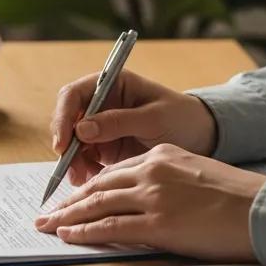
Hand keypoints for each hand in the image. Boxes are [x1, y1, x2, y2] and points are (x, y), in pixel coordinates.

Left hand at [35, 144, 264, 260]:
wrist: (265, 210)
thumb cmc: (238, 199)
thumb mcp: (197, 174)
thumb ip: (167, 180)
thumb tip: (144, 200)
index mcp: (162, 156)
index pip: (114, 172)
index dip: (89, 186)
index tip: (72, 198)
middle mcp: (152, 171)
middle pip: (98, 185)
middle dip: (69, 201)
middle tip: (47, 213)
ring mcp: (153, 197)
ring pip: (97, 204)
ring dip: (67, 216)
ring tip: (48, 226)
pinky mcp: (157, 223)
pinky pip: (109, 227)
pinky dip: (84, 231)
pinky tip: (69, 235)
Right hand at [50, 70, 217, 185]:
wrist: (202, 138)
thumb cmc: (182, 118)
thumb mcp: (154, 118)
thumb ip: (118, 121)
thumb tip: (81, 128)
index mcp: (110, 85)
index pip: (73, 95)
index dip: (63, 117)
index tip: (63, 142)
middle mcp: (100, 104)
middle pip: (67, 121)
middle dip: (66, 145)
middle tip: (71, 167)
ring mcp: (100, 127)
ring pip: (72, 144)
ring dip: (72, 161)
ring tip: (82, 179)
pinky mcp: (104, 148)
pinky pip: (83, 159)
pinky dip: (83, 171)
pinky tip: (90, 181)